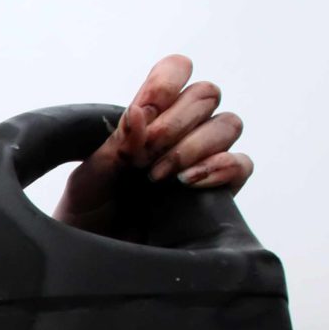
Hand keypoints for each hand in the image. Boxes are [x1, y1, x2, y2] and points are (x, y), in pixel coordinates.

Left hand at [55, 55, 252, 235]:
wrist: (93, 259)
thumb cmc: (87, 212)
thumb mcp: (92, 175)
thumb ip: (117, 143)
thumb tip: (140, 113)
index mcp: (148, 115)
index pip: (177, 70)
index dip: (168, 80)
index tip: (146, 109)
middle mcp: (180, 131)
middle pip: (206, 95)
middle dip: (176, 122)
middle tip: (144, 157)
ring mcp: (202, 159)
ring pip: (228, 124)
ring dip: (195, 145)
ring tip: (160, 176)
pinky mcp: (218, 191)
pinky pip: (242, 164)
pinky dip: (221, 167)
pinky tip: (189, 183)